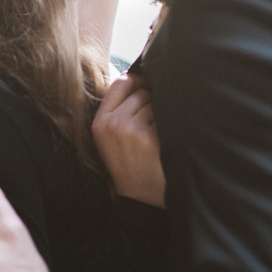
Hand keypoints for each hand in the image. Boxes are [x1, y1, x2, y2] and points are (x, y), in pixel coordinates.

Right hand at [92, 73, 166, 206]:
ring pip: (156, 102)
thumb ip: (118, 108)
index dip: (137, 80)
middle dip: (151, 101)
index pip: (120, 82)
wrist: (140, 197)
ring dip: (162, 114)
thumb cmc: (129, 163)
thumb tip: (138, 75)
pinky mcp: (151, 138)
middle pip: (142, 91)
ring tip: (156, 135)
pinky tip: (164, 142)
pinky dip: (171, 125)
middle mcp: (113, 123)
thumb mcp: (110, 137)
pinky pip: (167, 116)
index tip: (145, 87)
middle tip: (151, 124)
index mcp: (100, 122)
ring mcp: (132, 130)